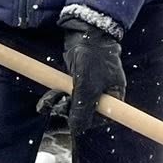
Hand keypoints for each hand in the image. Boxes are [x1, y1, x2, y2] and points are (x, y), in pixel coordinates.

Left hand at [61, 22, 126, 138]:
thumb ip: (82, 109)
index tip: (74, 123)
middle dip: (69, 112)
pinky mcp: (75, 81)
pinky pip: (65, 96)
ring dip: (59, 105)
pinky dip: (55, 98)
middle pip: (85, 113)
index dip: (87, 122)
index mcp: (114, 96)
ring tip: (51, 99)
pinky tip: (48, 98)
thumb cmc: (93, 58)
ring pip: (72, 105)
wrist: (86, 32)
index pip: (102, 118)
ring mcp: (88, 87)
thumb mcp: (88, 87)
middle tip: (59, 106)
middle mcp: (102, 93)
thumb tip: (76, 130)